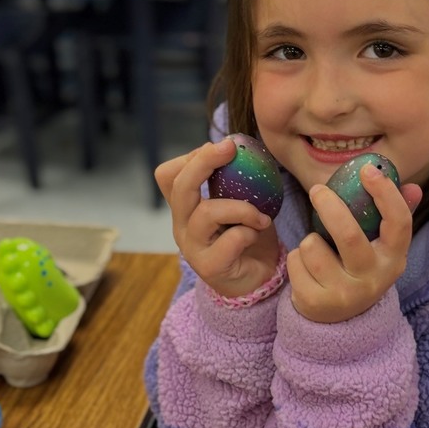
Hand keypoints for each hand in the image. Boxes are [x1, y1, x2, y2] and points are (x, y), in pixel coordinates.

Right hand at [155, 138, 280, 298]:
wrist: (256, 280)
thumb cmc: (247, 236)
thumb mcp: (238, 203)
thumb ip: (233, 181)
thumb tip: (238, 147)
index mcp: (185, 207)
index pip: (167, 176)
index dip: (189, 157)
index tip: (217, 148)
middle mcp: (182, 225)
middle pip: (180, 187)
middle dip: (204, 162)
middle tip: (230, 148)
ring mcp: (193, 247)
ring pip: (206, 213)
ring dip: (241, 208)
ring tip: (261, 216)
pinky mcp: (210, 267)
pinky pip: (229, 240)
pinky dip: (248, 232)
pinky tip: (257, 234)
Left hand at [288, 164, 421, 323]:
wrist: (338, 320)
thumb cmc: (359, 268)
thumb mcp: (380, 248)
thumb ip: (395, 217)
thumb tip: (414, 187)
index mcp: (393, 259)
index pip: (399, 224)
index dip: (386, 194)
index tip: (368, 170)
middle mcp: (372, 279)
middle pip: (348, 235)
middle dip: (329, 206)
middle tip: (317, 190)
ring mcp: (344, 294)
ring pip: (313, 246)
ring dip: (310, 240)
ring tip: (319, 250)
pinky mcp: (316, 302)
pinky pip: (296, 260)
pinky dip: (297, 258)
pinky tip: (308, 270)